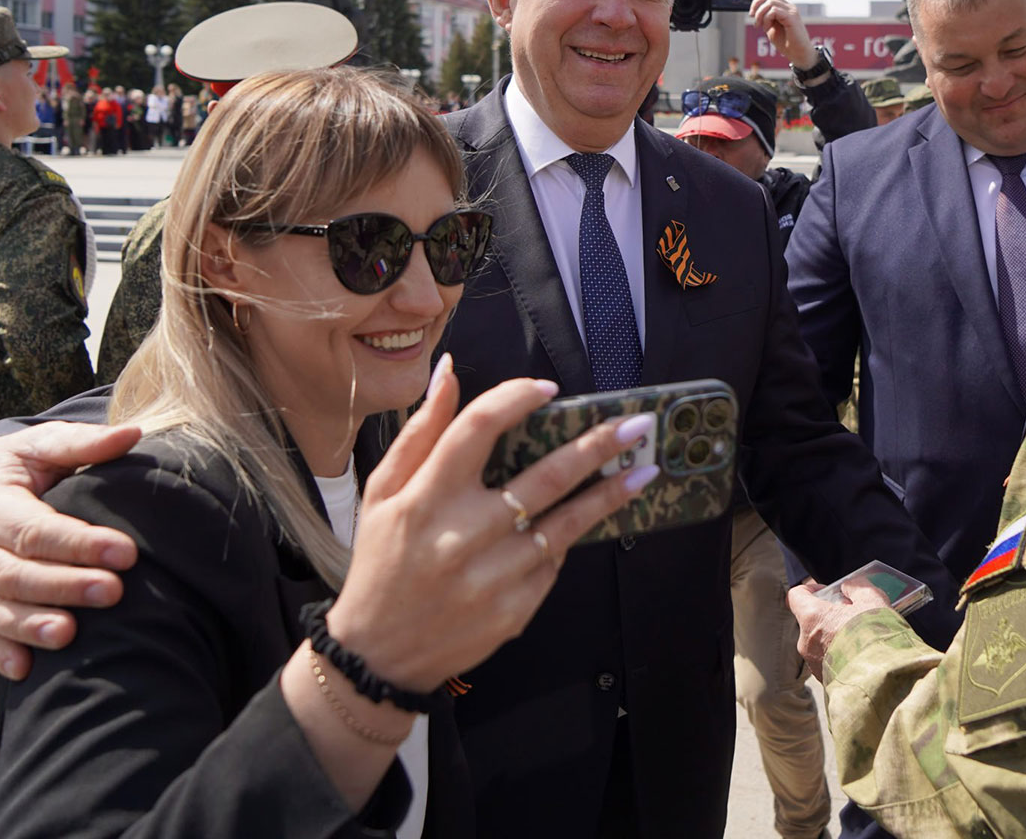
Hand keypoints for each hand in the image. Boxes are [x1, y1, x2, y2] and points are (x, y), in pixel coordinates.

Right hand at [0, 421, 141, 678]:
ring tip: (69, 635)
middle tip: (114, 593)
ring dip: (31, 625)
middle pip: (18, 573)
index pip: (36, 529)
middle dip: (65, 586)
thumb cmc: (12, 469)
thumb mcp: (39, 445)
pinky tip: (25, 672)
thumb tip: (133, 434)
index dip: (80, 544)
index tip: (127, 553)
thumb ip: (82, 443)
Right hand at [327, 356, 658, 693]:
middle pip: (544, 476)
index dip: (516, 400)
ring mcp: (492, 576)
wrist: (380, 656)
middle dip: (598, 446)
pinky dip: (567, 539)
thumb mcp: (382, 493)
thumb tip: (450, 370)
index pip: (478, 429)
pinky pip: (553, 564)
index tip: (549, 389)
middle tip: (638, 425)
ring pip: (565, 524)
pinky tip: (584, 521)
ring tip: (645, 471)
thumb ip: (421, 432)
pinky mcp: (513, 610)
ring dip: (610, 494)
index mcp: (424, 497)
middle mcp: (462, 534)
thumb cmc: (382, 563)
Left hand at [748, 0, 816, 70]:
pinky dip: (766, 18)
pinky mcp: (792, 17)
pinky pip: (774, 10)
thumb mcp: (771, 28)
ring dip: (760, 14)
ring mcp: (791, 11)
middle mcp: (789, 7)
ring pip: (770, 2)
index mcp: (784, 8)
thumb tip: (753, 11)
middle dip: (756, 2)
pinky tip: (767, 28)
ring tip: (759, 26)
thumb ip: (765, 18)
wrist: (799, 54)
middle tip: (751, 16)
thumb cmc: (786, 43)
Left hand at [787, 577, 888, 681]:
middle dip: (830, 616)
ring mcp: (813, 664)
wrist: (882, 680)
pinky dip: (840, 656)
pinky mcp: (824, 680)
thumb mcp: (873, 600)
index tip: (827, 591)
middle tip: (853, 616)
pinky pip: (828, 662)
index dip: (810, 589)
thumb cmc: (876, 638)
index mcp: (812, 618)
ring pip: (820, 643)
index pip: (796, 596)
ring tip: (861, 639)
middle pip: (811, 621)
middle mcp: (806, 643)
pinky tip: (861, 656)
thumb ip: (857, 587)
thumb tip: (849, 587)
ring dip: (835, 637)